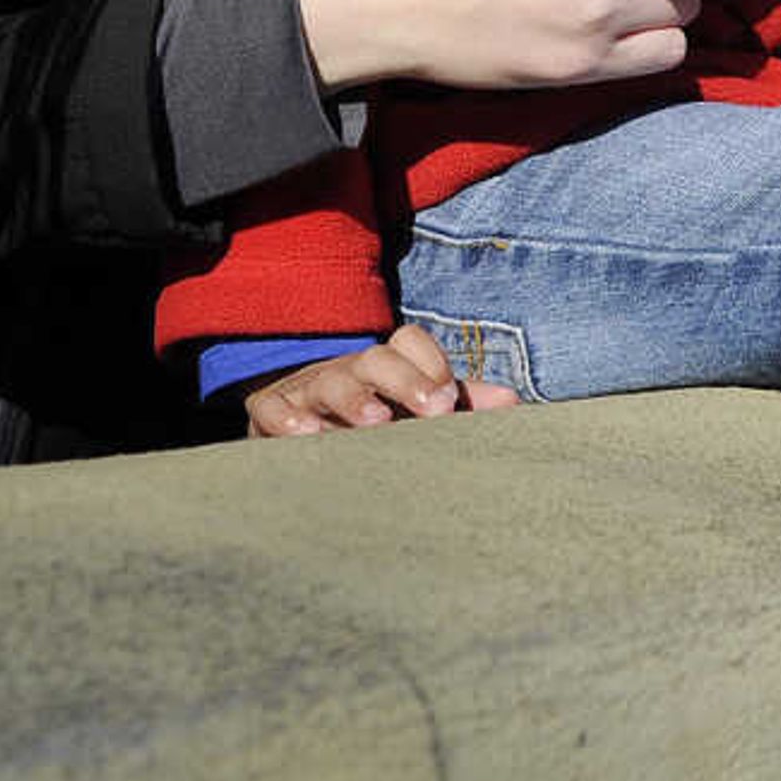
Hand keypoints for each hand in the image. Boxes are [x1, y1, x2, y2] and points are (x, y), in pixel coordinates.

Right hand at [242, 325, 526, 435]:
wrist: (293, 434)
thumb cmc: (367, 423)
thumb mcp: (412, 412)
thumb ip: (458, 404)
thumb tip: (511, 401)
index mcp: (385, 366)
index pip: (411, 343)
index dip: (431, 364)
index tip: (450, 400)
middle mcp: (349, 371)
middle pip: (377, 358)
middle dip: (406, 380)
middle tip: (434, 409)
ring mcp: (307, 391)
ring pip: (330, 381)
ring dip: (355, 400)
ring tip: (376, 423)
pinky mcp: (269, 415)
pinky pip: (272, 408)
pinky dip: (288, 420)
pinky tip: (309, 437)